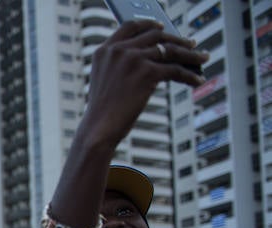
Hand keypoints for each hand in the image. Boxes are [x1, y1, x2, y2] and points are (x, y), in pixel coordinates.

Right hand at [81, 20, 206, 150]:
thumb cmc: (103, 111)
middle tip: (191, 44)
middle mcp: (119, 51)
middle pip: (155, 35)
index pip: (130, 27)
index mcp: (105, 50)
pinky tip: (198, 80)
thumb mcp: (105, 80)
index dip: (148, 24)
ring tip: (202, 58)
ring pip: (170, 50)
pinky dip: (190, 75)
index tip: (162, 27)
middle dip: (176, 39)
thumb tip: (154, 58)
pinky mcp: (147, 73)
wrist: (98, 129)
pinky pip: (176, 70)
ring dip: (190, 54)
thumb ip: (121, 64)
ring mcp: (133, 60)